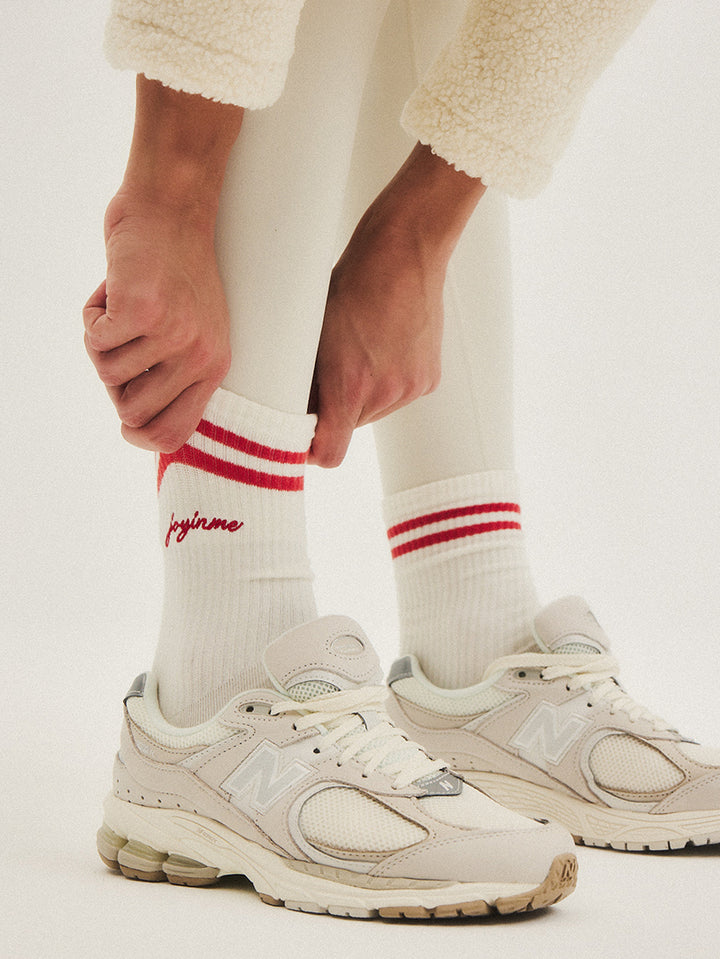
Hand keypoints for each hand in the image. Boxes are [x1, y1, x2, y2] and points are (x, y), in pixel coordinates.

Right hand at [83, 191, 230, 451]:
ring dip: (101, 338)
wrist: (171, 210)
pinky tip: (113, 288)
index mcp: (213, 369)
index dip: (139, 435)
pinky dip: (91, 313)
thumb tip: (134, 423)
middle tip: (123, 340)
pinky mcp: (142, 310)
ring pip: (106, 372)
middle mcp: (198, 357)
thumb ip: (172, 376)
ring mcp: (172, 335)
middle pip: (130, 412)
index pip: (174, 435)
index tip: (125, 422)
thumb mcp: (192, 331)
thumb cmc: (174, 272)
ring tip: (123, 304)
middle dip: (114, 380)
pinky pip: (93, 339)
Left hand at [309, 143, 485, 466]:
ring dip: (361, 395)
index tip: (299, 434)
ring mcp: (411, 388)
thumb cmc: (348, 284)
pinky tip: (380, 348)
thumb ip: (303, 379)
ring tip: (358, 351)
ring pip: (373, 413)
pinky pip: (397, 397)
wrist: (403, 252)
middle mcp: (384, 393)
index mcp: (349, 385)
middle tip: (325, 374)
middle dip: (335, 409)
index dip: (310, 449)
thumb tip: (286, 410)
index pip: (329, 453)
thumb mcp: (311, 332)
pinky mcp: (429, 380)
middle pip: (350, 429)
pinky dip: (385, 383)